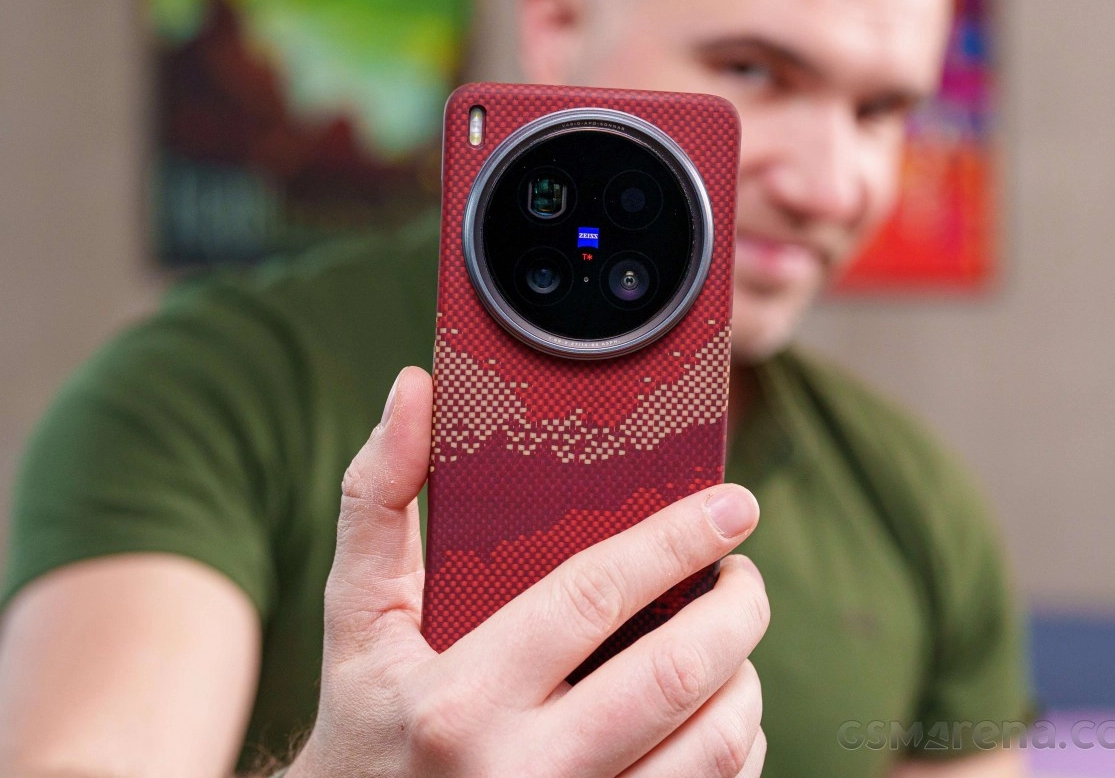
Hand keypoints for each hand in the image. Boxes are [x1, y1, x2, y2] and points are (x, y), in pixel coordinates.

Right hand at [288, 366, 769, 777]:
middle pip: (676, 677)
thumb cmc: (367, 722)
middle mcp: (520, 772)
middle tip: (743, 574)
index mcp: (460, 700)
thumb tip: (414, 389)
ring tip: (730, 639)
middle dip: (737, 610)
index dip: (677, 541)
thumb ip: (378, 501)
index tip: (732, 504)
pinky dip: (739, 748)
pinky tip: (715, 712)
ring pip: (713, 748)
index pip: (594, 596)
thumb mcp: (354, 619)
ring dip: (745, 679)